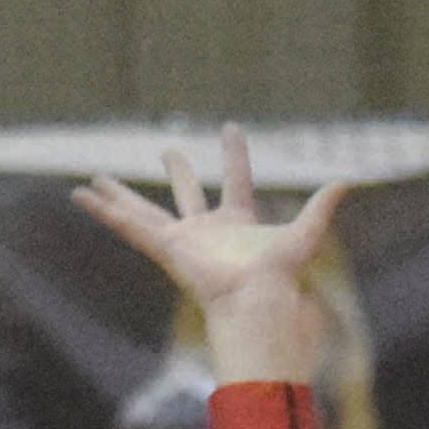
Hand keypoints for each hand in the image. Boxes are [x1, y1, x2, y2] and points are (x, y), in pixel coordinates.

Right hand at [72, 124, 345, 383]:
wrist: (254, 300)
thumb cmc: (278, 274)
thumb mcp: (304, 233)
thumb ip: (320, 207)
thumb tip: (346, 181)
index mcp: (238, 221)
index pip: (235, 179)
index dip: (235, 154)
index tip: (231, 129)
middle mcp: (206, 229)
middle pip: (187, 192)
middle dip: (177, 170)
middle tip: (167, 150)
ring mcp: (181, 238)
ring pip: (145, 210)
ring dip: (120, 195)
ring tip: (95, 179)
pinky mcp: (164, 245)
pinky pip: (129, 225)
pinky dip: (105, 212)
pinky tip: (82, 197)